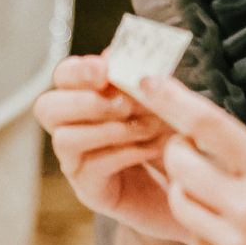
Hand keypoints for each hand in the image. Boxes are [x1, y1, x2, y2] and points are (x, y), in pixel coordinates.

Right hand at [35, 56, 183, 239]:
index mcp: (90, 99)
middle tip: (124, 104)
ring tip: (150, 128)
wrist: (198, 188)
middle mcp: (75, 129)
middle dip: (85, 101)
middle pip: (47, 107)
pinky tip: (152, 148)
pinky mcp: (92, 191)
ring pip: (65, 139)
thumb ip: (142, 80)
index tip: (105, 70)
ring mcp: (79, 162)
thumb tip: (113, 53)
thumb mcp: (167, 103)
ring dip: (111, 128)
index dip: (78, 71)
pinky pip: (91, 167)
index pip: (63, 77)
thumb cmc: (179, 140)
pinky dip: (124, 152)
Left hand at [139, 75, 245, 244]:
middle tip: (183, 144)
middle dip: (174, 149)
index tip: (151, 82)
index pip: (210, 125)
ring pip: (181, 205)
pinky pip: (199, 242)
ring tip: (204, 185)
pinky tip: (227, 225)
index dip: (174, 100)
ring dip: (184, 188)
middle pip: (180, 165)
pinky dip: (203, 227)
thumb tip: (232, 158)